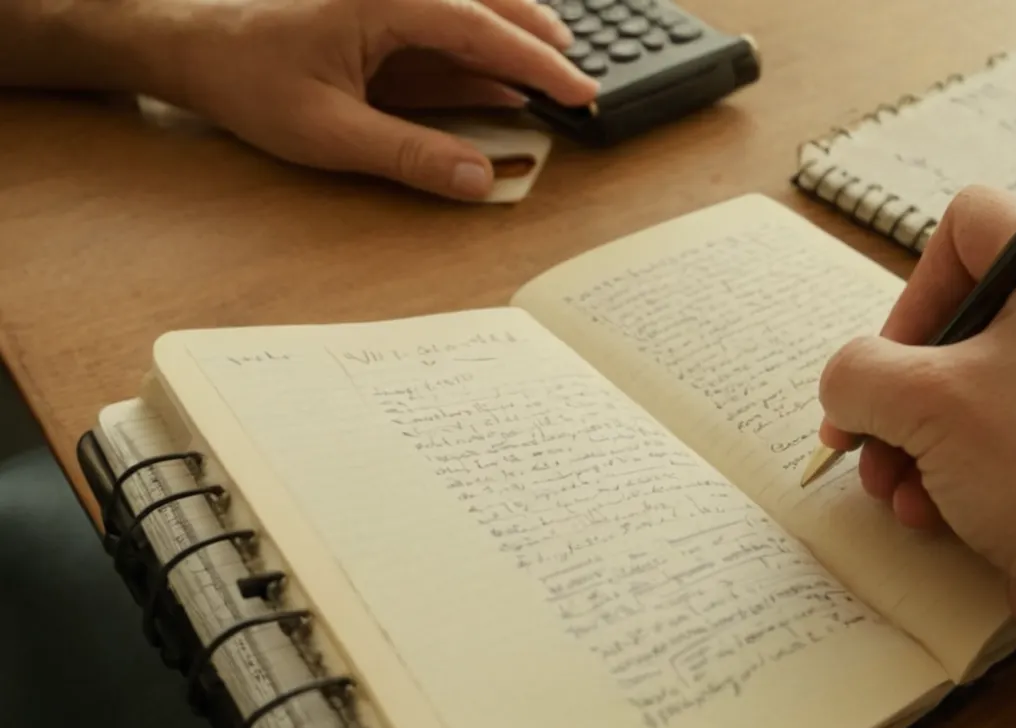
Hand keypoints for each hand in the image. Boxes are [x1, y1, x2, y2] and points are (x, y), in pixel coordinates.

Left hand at [139, 0, 596, 198]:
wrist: (192, 48)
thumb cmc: (248, 79)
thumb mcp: (330, 131)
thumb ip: (409, 155)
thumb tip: (478, 179)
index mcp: (385, 0)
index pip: (482, 27)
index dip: (537, 62)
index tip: (579, 91)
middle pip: (486, 5)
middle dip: (537, 38)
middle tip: (580, 74)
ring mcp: (386, 6)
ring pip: (468, 13)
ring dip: (512, 37)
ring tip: (554, 62)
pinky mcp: (376, 24)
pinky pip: (440, 34)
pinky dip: (476, 52)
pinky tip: (500, 74)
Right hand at [816, 185, 1015, 727]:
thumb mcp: (916, 405)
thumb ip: (854, 371)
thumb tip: (850, 384)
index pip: (968, 227)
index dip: (911, 292)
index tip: (890, 363)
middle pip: (976, 319)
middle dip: (906, 392)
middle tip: (871, 440)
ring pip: (999, 380)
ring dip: (928, 437)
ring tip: (901, 491)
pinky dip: (980, 459)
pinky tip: (943, 512)